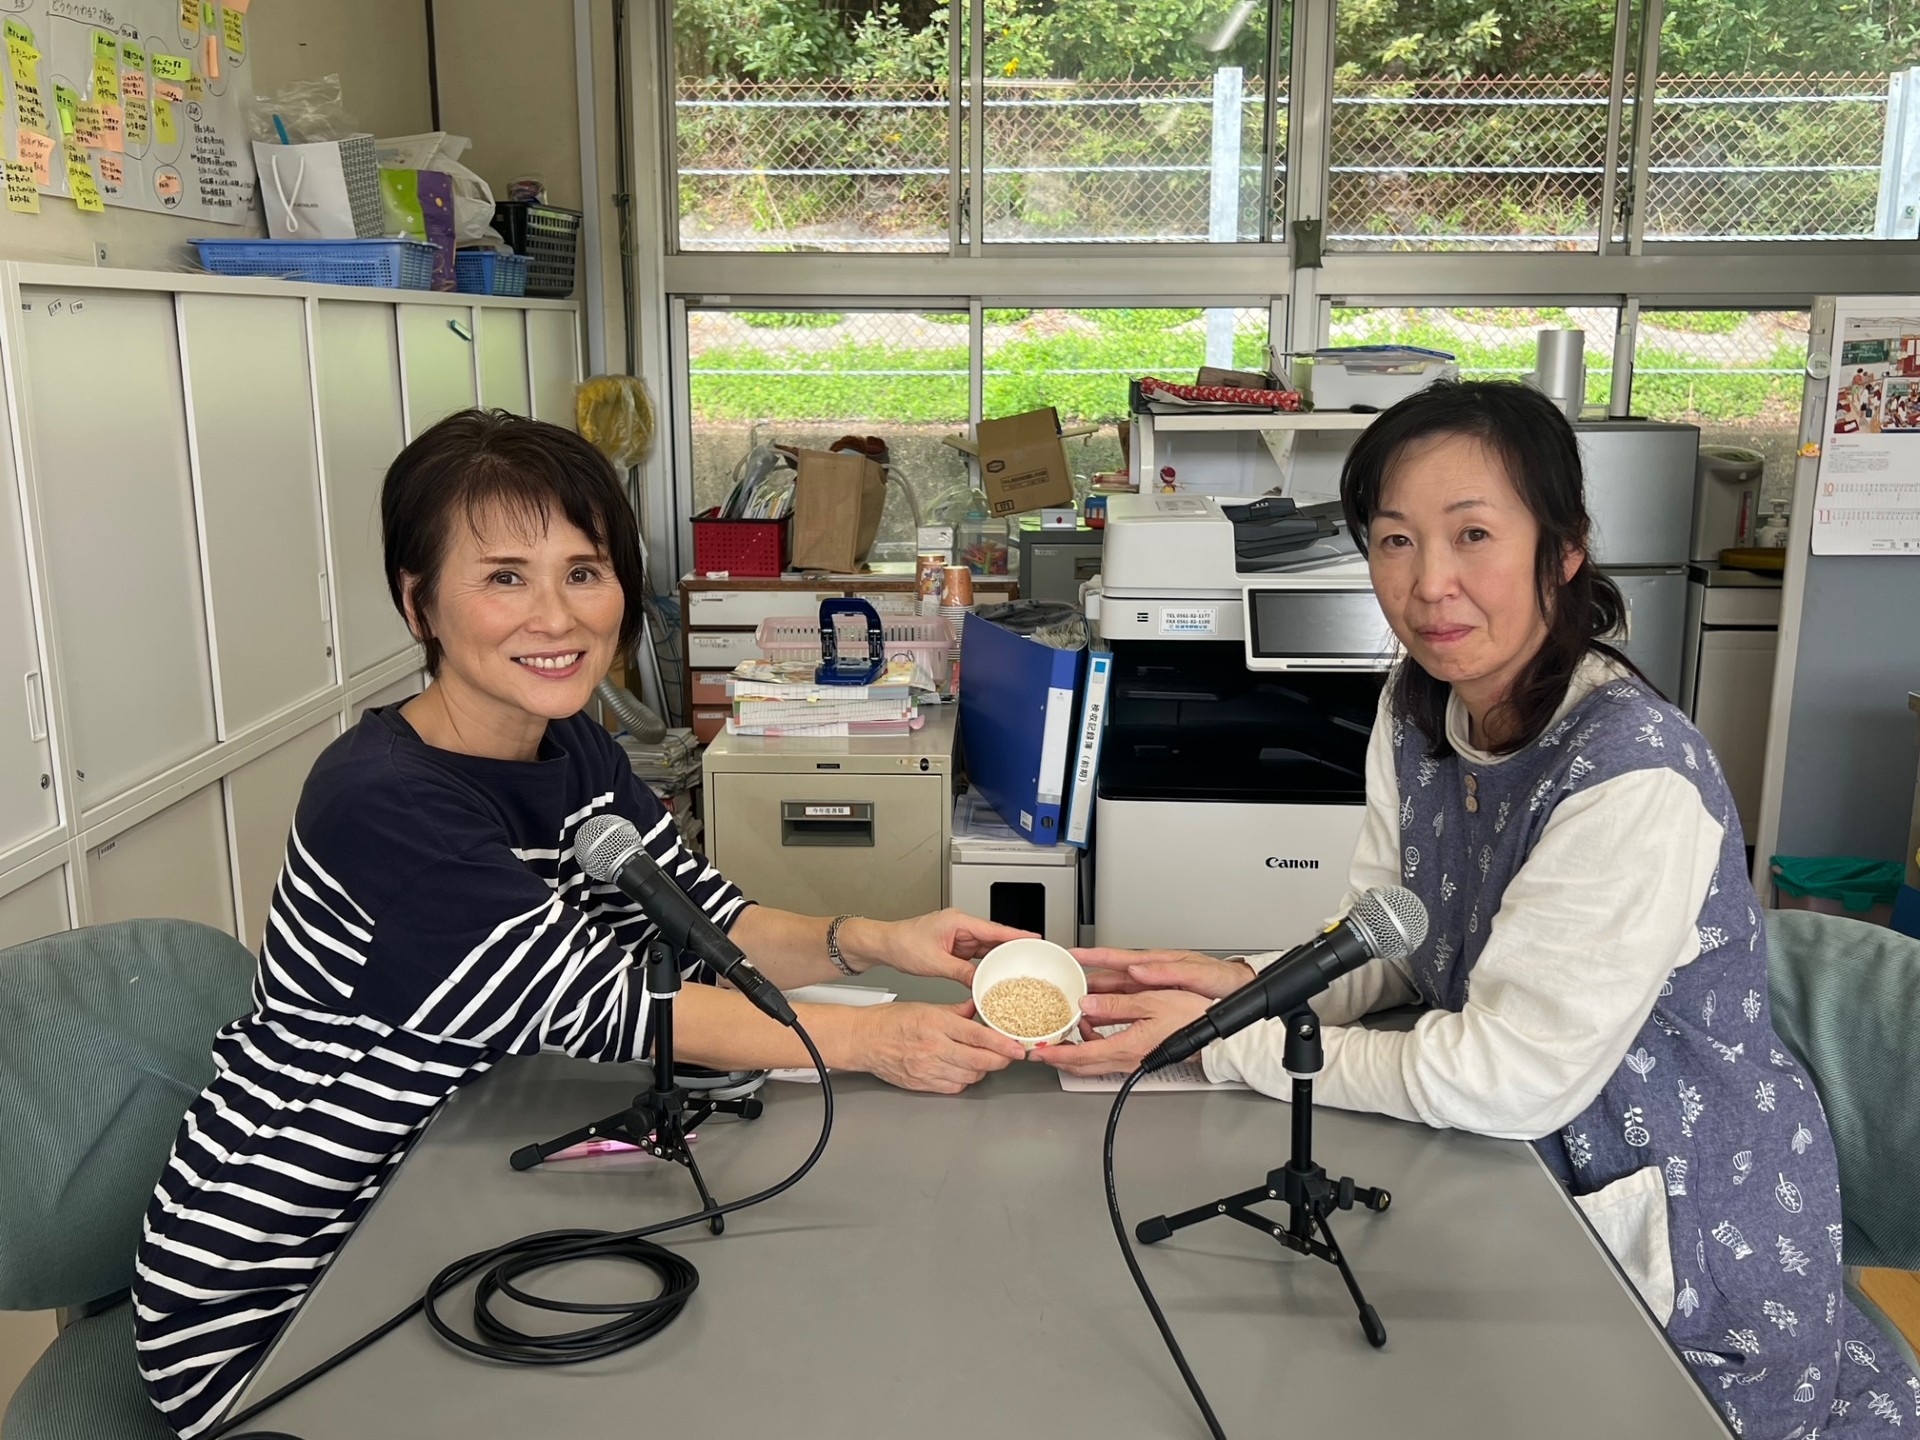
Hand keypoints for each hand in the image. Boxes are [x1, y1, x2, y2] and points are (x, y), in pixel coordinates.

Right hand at [848, 1000, 1027, 1093]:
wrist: (864, 1040)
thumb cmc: (890, 1021)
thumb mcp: (926, 1007)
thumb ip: (956, 1011)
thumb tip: (977, 1009)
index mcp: (937, 1024)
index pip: (978, 1036)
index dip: (1003, 1044)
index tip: (1018, 1047)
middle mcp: (934, 1048)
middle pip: (980, 1061)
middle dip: (1000, 1059)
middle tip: (1009, 1054)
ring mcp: (929, 1069)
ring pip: (971, 1075)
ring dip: (983, 1068)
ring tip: (985, 1059)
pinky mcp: (923, 1084)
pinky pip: (955, 1087)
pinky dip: (965, 1079)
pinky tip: (964, 1069)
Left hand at [853, 910, 1036, 986]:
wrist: (885, 945)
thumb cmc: (902, 944)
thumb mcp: (935, 963)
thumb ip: (961, 972)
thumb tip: (980, 982)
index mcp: (958, 921)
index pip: (994, 928)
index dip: (1017, 934)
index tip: (1035, 938)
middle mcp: (960, 926)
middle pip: (994, 937)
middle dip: (1012, 948)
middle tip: (1030, 958)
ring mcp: (958, 936)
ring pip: (986, 947)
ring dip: (999, 957)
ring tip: (1016, 968)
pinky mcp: (954, 946)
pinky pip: (976, 955)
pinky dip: (985, 963)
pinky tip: (993, 973)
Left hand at [1028, 990, 1213, 1076]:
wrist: (1214, 1033)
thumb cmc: (1190, 1015)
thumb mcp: (1151, 1001)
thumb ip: (1115, 1005)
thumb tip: (1086, 1005)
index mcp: (1128, 1046)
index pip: (1082, 1056)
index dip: (1057, 1055)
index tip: (1039, 1052)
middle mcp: (1128, 1058)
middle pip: (1084, 1065)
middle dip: (1059, 1058)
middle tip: (1041, 1048)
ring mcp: (1133, 1060)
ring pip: (1095, 1062)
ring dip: (1075, 1052)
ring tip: (1063, 1034)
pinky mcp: (1139, 1056)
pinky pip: (1108, 1056)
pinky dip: (1092, 1047)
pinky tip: (1091, 1030)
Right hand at [1073, 947, 1254, 998]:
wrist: (1242, 992)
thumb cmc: (1223, 980)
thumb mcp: (1197, 973)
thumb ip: (1166, 972)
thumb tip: (1137, 970)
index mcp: (1157, 963)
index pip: (1118, 957)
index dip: (1093, 955)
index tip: (1072, 953)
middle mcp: (1151, 974)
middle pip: (1110, 977)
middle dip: (1085, 979)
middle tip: (1062, 985)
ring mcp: (1153, 988)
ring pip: (1116, 992)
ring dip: (1095, 997)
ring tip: (1074, 1004)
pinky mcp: (1158, 1002)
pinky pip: (1127, 1005)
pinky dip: (1110, 1010)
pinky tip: (1101, 1019)